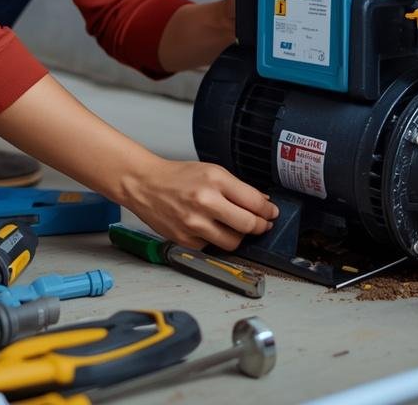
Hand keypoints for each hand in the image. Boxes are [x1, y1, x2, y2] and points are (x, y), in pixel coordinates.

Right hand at [124, 158, 279, 250]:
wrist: (145, 184)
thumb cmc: (177, 177)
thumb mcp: (212, 171)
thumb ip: (238, 188)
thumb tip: (261, 203)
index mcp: (215, 181)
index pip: (254, 202)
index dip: (268, 211)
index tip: (272, 213)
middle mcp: (205, 202)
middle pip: (248, 225)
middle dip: (261, 226)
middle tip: (263, 225)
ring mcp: (194, 224)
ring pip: (233, 242)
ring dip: (240, 237)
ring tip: (237, 228)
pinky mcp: (185, 240)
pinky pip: (212, 246)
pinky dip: (216, 239)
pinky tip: (211, 228)